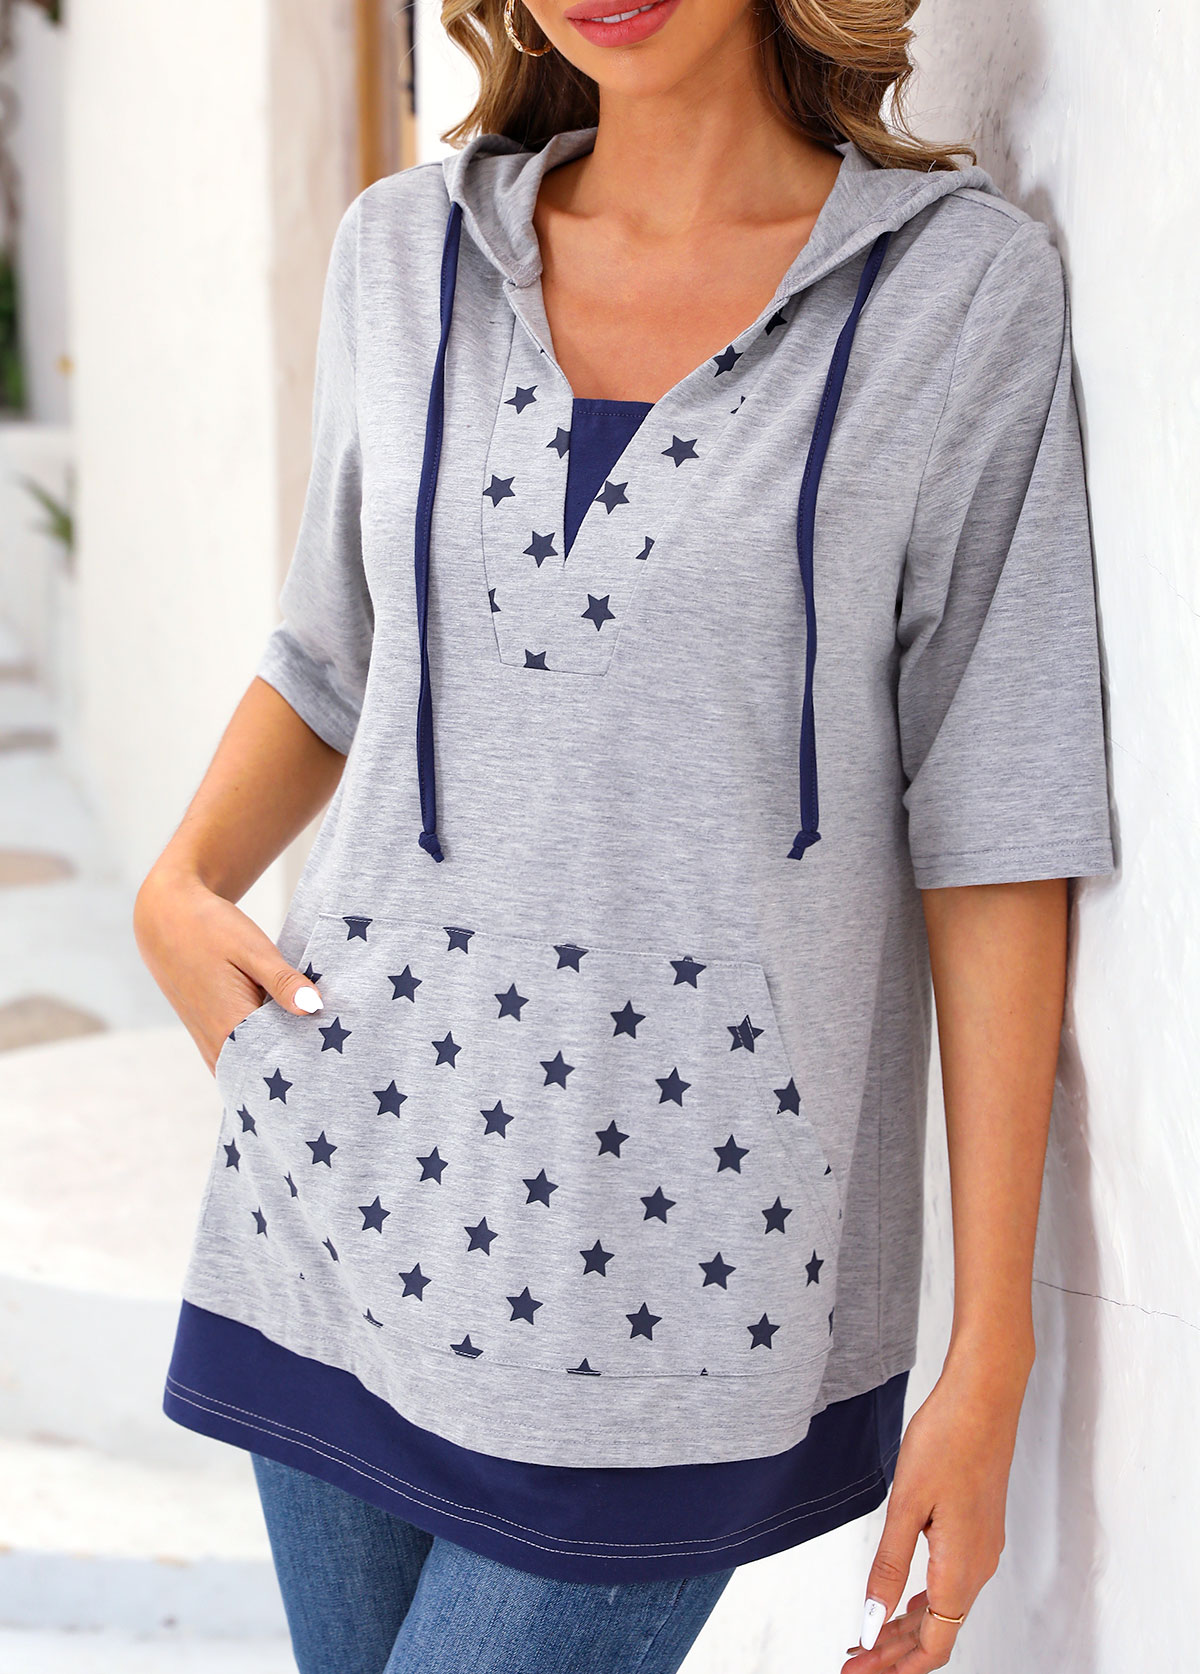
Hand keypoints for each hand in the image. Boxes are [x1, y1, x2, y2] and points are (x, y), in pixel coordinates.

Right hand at [134, 867, 322, 1071]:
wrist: (167, 920)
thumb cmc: (209, 929)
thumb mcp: (252, 948)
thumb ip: (283, 981)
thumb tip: (315, 1007)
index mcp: (229, 1026)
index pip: (277, 1062)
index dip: (308, 1060)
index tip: (336, 1054)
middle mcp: (217, 1044)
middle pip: (267, 1071)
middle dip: (298, 1063)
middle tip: (334, 1052)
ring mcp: (210, 1044)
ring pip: (253, 1067)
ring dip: (280, 1058)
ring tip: (317, 1046)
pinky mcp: (209, 1037)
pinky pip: (241, 1057)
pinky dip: (264, 1051)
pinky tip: (289, 1036)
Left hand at [841, 1350, 1029, 1670]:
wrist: (984, 1397)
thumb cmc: (947, 1440)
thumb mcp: (906, 1504)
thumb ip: (889, 1567)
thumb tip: (874, 1623)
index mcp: (962, 1569)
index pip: (933, 1645)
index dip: (895, 1667)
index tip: (858, 1672)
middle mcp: (979, 1566)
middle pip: (938, 1631)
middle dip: (895, 1653)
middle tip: (854, 1662)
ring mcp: (983, 1548)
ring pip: (945, 1608)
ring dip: (907, 1628)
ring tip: (869, 1638)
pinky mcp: (979, 1529)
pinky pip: (951, 1582)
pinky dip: (922, 1600)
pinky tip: (901, 1598)